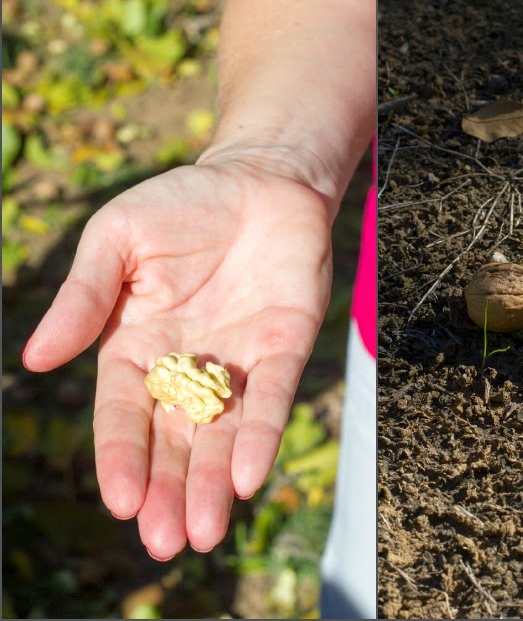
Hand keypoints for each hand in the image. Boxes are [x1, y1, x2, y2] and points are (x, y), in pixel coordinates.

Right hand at [23, 161, 332, 559]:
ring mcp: (238, 360)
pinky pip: (272, 397)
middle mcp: (189, 364)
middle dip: (171, 489)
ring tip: (206, 533)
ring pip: (225, 432)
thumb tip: (36, 360)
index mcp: (139, 345)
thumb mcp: (117, 241)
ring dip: (216, 481)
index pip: (126, 413)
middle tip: (167, 542)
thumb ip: (84, 298)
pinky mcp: (285, 347)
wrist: (258, 180)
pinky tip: (252, 476)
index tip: (120, 502)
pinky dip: (262, 434)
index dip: (122, 456)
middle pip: (176, 438)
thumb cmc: (182, 203)